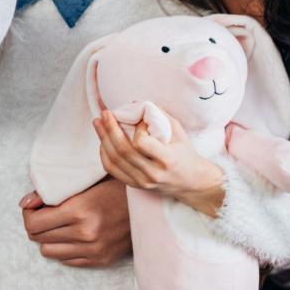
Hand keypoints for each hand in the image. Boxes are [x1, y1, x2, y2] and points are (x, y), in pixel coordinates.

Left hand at [19, 179, 131, 267]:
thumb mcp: (85, 180)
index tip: (33, 206)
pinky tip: (70, 235)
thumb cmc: (115, 186)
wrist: (150, 204)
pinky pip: (67, 260)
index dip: (28, 214)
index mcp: (79, 211)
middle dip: (35, 224)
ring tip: (56, 225)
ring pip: (49, 252)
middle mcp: (85, 234)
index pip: (33, 224)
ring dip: (48, 238)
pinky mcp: (101, 260)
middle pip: (38, 239)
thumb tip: (25, 202)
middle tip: (42, 213)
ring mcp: (94, 250)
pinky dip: (63, 248)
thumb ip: (53, 190)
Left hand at [94, 109, 225, 216]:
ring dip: (103, 139)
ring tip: (98, 123)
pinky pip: (112, 170)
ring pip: (114, 160)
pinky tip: (103, 140)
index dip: (137, 128)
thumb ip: (158, 116)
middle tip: (105, 113)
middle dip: (110, 129)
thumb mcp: (178, 132)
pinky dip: (104, 153)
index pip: (142, 143)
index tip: (140, 120)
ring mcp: (142, 182)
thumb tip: (134, 103)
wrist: (191, 182)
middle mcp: (153, 174)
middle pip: (123, 151)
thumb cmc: (185, 152)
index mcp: (167, 160)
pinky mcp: (135, 185)